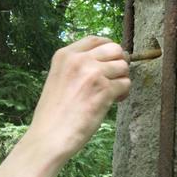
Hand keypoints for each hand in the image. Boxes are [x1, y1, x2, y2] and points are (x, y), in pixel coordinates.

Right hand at [27, 36, 129, 159]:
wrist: (50, 136)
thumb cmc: (53, 114)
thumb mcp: (58, 78)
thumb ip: (77, 66)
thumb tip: (107, 60)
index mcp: (64, 55)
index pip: (95, 39)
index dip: (108, 48)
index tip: (110, 60)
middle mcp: (79, 60)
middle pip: (114, 49)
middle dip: (118, 63)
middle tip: (114, 78)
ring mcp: (92, 73)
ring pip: (123, 66)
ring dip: (121, 80)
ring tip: (111, 93)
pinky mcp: (104, 89)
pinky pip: (126, 84)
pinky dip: (123, 94)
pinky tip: (112, 102)